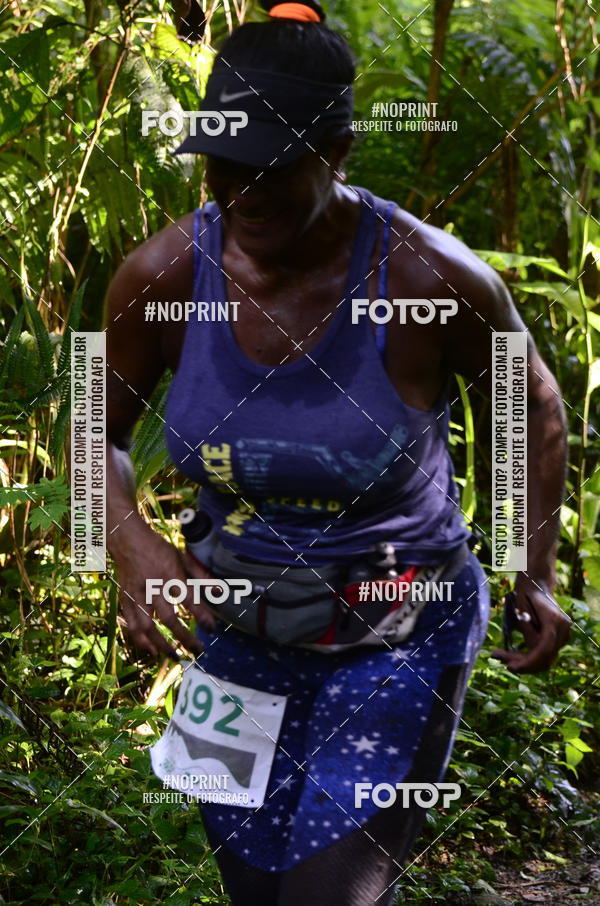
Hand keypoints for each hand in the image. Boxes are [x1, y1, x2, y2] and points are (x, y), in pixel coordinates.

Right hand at [113, 526, 215, 658]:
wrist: (127, 541)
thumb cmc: (159, 549)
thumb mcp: (182, 556)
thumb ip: (201, 575)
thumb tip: (219, 592)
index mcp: (170, 573)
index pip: (189, 599)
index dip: (201, 615)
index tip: (212, 629)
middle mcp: (153, 586)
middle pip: (169, 618)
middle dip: (184, 637)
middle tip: (198, 651)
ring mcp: (137, 595)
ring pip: (147, 626)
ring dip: (162, 644)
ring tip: (175, 656)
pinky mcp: (125, 599)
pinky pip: (131, 624)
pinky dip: (140, 639)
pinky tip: (152, 650)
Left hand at [492, 575, 571, 673]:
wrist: (537, 584)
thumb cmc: (526, 595)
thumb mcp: (522, 612)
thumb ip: (528, 633)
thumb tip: (528, 655)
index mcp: (555, 621)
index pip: (544, 650)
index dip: (528, 663)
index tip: (510, 667)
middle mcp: (563, 631)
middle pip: (545, 659)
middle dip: (522, 664)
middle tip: (496, 656)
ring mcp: (562, 636)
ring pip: (543, 659)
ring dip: (522, 662)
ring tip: (499, 655)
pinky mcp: (556, 640)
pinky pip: (542, 654)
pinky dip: (527, 657)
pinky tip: (509, 655)